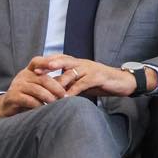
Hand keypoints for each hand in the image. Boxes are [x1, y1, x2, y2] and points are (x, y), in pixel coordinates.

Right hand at [0, 62, 70, 119]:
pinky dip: (38, 105)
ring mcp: (17, 86)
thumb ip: (51, 82)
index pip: (37, 61)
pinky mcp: (12, 97)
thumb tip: (72, 75)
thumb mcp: (39, 87)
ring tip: (56, 103)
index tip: (59, 65)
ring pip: (36, 89)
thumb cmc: (28, 96)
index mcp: (29, 71)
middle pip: (42, 78)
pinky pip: (28, 100)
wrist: (7, 108)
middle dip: (56, 87)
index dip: (47, 62)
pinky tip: (44, 109)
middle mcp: (23, 76)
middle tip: (64, 95)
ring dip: (48, 97)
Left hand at [30, 55, 146, 98]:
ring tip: (47, 89)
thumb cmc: (104, 83)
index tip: (34, 69)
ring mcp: (90, 69)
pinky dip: (73, 91)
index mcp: (79, 63)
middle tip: (36, 73)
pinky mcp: (97, 77)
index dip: (47, 63)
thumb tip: (58, 92)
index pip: (60, 59)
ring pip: (70, 73)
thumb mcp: (86, 82)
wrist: (124, 82)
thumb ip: (73, 84)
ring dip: (59, 82)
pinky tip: (66, 98)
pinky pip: (82, 83)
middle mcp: (83, 63)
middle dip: (48, 67)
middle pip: (63, 61)